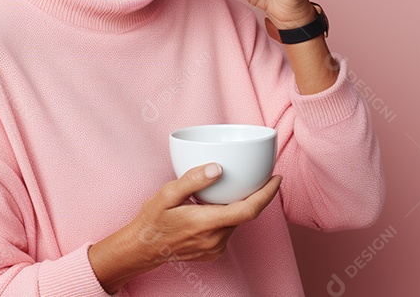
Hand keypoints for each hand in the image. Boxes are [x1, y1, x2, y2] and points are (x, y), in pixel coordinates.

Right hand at [88, 163, 281, 292]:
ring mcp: (215, 247)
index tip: (276, 178)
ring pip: (236, 222)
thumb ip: (192, 180)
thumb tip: (218, 168)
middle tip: (253, 176)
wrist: (143, 248)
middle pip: (244, 214)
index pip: (248, 210)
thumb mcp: (166, 194)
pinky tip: (213, 207)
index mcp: (206, 223)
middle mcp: (215, 238)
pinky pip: (227, 230)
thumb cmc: (152, 220)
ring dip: (236, 206)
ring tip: (225, 190)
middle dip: (253, 195)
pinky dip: (226, 216)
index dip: (267, 194)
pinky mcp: (214, 251)